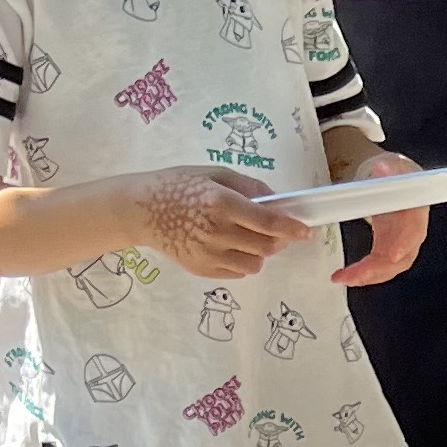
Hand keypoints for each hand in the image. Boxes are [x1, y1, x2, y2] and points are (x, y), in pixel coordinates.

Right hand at [118, 164, 313, 280]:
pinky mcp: (204, 271)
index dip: (291, 228)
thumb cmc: (177, 185)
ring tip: (244, 235)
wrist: (140, 210)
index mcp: (221, 203)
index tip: (305, 230)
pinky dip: (241, 260)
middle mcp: (217, 232)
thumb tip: (278, 202)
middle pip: (266, 246)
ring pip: (256, 263)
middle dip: (277, 239)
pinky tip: (227, 244)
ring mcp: (210, 255)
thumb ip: (248, 186)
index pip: (267, 222)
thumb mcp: (212, 174)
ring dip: (259, 252)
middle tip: (275, 230)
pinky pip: (238, 272)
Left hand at [331, 149, 429, 286]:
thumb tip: (382, 168)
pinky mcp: (387, 251)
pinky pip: (377, 268)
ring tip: (344, 278)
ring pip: (388, 268)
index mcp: (416, 213)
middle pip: (399, 259)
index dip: (404, 244)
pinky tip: (345, 277)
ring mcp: (400, 246)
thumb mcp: (394, 166)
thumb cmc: (399, 178)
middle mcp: (411, 235)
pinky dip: (362, 275)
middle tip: (356, 276)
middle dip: (378, 269)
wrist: (398, 184)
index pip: (413, 231)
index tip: (392, 255)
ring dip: (367, 276)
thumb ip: (390, 167)